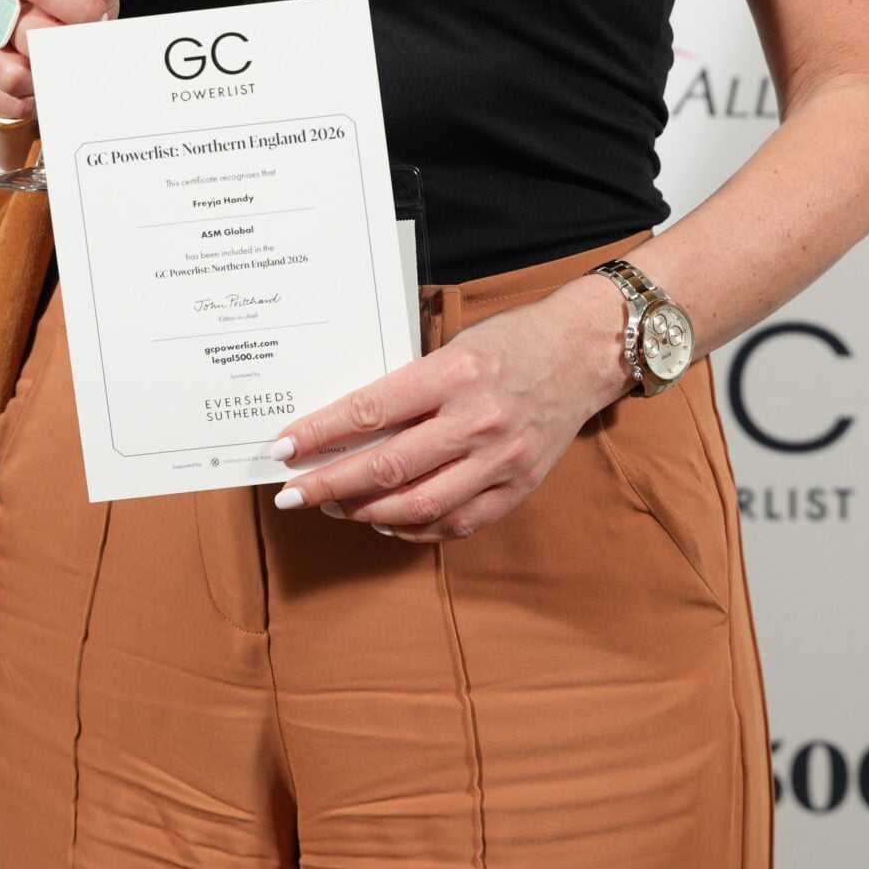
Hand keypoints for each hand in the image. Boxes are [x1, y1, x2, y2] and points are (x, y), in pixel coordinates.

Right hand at [0, 0, 117, 124]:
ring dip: (46, 78)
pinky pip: (5, 98)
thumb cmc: (61, 2)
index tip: (95, 17)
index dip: (78, 7)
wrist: (20, 27)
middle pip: (31, 33)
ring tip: (57, 64)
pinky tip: (40, 82)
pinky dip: (31, 99)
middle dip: (65, 47)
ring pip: (13, 75)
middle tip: (77, 44)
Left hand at [268, 274, 630, 542]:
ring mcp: (501, 458)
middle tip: (292, 493)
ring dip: (365, 511)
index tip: (283, 448)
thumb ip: (410, 384)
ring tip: (334, 505)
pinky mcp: (519, 485)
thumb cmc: (514, 340)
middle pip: (388, 466)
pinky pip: (457, 523)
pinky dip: (415, 528)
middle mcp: (477, 420)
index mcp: (455, 374)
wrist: (586, 351)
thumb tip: (347, 423)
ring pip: (419, 504)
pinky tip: (386, 519)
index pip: (371, 411)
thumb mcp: (455, 344)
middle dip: (329, 484)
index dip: (319, 434)